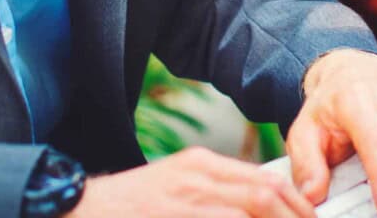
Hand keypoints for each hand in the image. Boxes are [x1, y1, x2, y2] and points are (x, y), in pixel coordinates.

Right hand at [73, 146, 315, 217]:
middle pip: (265, 194)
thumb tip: (261, 205)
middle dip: (295, 216)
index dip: (296, 203)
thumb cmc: (134, 205)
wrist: (81, 208)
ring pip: (249, 209)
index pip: (265, 178)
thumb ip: (215, 192)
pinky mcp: (175, 213)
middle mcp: (197, 176)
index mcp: (201, 164)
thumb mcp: (178, 186)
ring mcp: (186, 198)